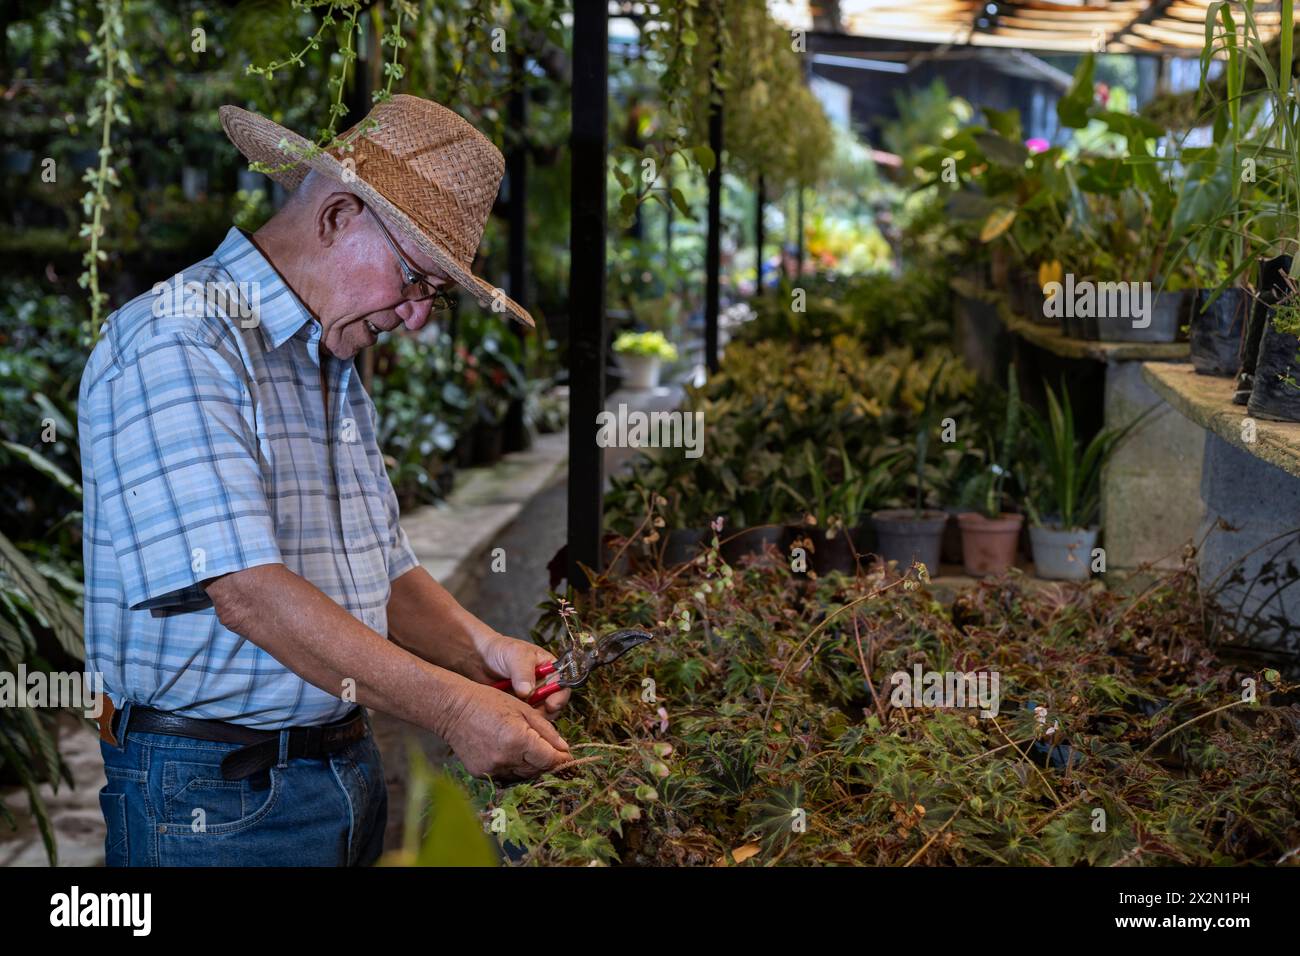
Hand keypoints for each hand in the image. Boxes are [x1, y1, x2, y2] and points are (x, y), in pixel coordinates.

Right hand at [441, 680, 570, 779]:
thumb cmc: (489, 702)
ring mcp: (492, 768)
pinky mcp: (481, 774)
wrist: (453, 709)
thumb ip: (546, 730)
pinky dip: (512, 767)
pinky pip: (506, 775)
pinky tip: (509, 753)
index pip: (550, 760)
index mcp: (518, 739)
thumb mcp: (523, 709)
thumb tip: (564, 748)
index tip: (567, 757)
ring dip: (530, 765)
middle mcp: (506, 758)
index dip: (561, 759)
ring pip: (523, 775)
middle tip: (549, 751)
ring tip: (527, 749)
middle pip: (538, 769)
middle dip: (546, 762)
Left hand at [479, 633, 572, 717]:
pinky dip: (521, 718)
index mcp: (550, 669)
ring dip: (533, 716)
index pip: (562, 686)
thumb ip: (523, 672)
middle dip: (546, 711)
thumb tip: (529, 692)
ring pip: (541, 713)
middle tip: (532, 714)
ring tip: (518, 712)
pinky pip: (526, 717)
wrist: (479, 658)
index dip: (559, 697)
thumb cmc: (501, 650)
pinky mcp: (520, 706)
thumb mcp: (515, 655)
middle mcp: (544, 684)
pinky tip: (511, 714)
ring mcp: (532, 697)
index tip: (550, 705)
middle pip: (554, 704)